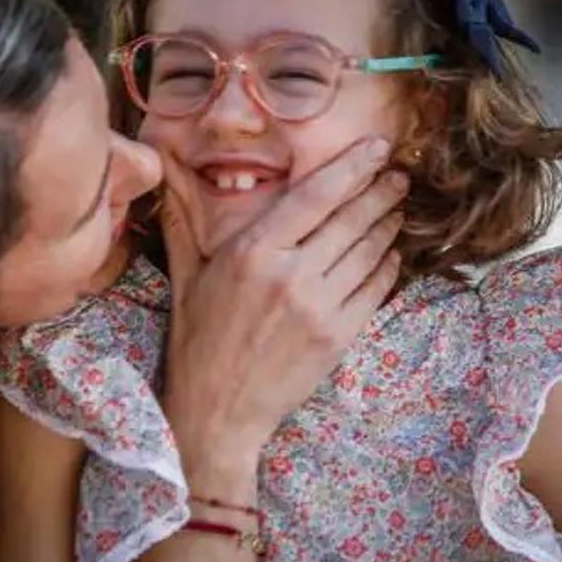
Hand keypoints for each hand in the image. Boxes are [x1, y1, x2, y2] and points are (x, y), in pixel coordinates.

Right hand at [160, 137, 405, 494]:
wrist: (217, 413)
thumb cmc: (197, 342)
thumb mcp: (185, 277)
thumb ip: (182, 219)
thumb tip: (163, 169)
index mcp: (252, 252)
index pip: (314, 195)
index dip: (351, 167)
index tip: (376, 148)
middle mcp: (290, 274)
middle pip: (351, 219)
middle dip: (380, 192)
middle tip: (398, 175)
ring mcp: (318, 307)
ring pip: (369, 252)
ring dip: (387, 226)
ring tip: (395, 210)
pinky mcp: (337, 337)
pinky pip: (375, 290)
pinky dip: (387, 268)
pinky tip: (389, 256)